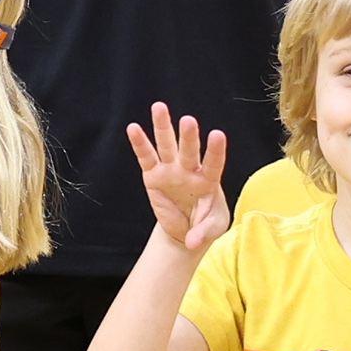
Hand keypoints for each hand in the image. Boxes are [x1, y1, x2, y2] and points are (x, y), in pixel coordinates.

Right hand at [126, 103, 231, 250]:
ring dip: (162, 127)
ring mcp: (171, 171)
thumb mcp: (213, 229)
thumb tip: (193, 242)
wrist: (187, 231)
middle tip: (188, 120)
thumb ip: (204, 232)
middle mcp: (189, 170)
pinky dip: (140, 144)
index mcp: (209, 180)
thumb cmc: (205, 224)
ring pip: (166, 145)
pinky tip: (133, 128)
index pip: (213, 163)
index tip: (217, 135)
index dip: (215, 150)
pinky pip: (146, 158)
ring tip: (159, 107)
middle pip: (188, 150)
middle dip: (188, 136)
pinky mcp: (153, 176)